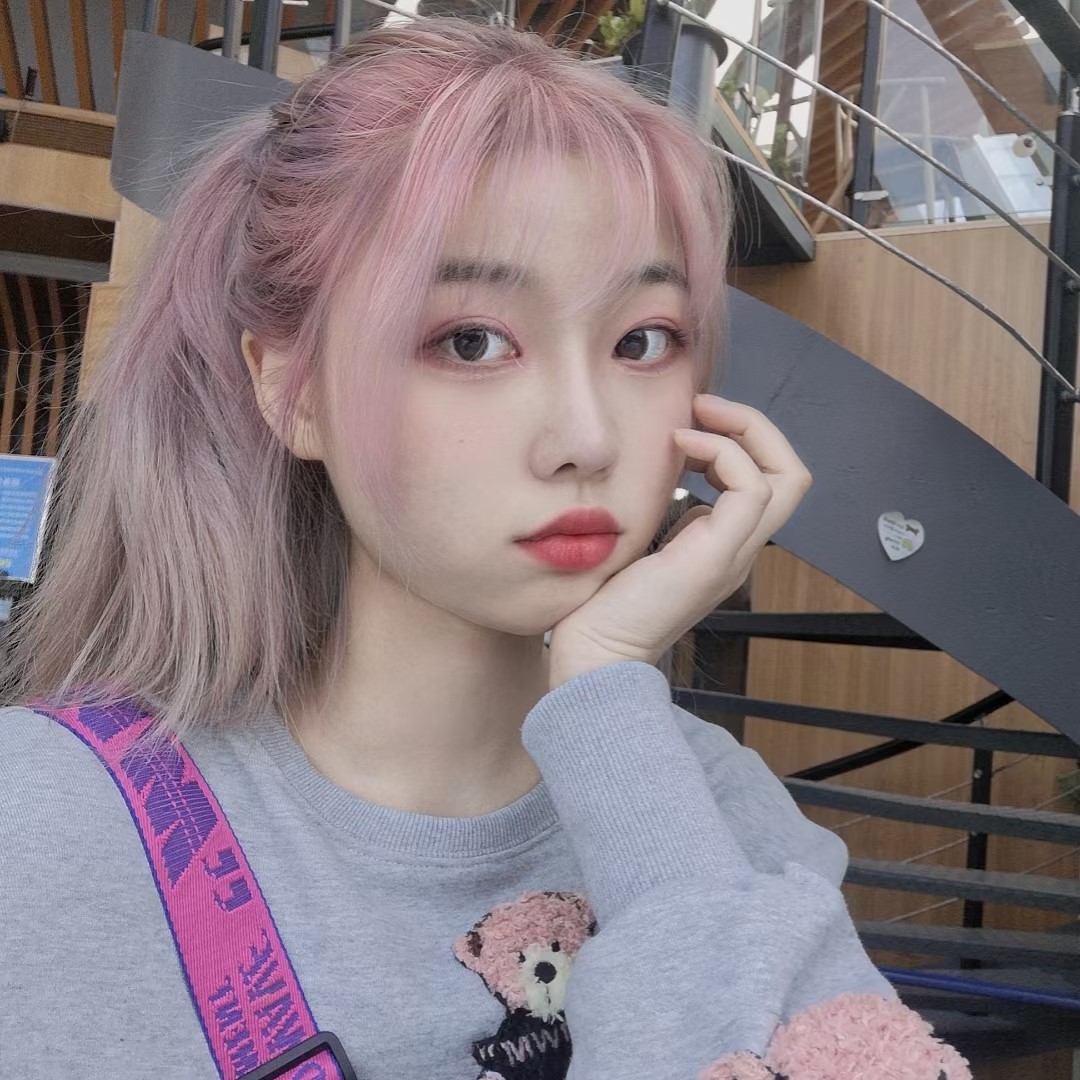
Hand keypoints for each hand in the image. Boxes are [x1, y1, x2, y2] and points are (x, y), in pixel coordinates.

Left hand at [546, 394, 811, 689]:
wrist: (596, 652)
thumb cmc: (605, 602)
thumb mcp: (644, 543)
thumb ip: (668, 515)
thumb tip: (676, 477)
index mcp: (725, 544)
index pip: (768, 481)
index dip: (740, 441)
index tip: (690, 425)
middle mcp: (741, 547)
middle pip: (792, 473)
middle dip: (755, 425)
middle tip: (704, 406)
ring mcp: (735, 553)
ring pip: (788, 475)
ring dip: (744, 430)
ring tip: (694, 421)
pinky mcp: (718, 555)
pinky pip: (751, 488)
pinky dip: (722, 453)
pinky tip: (680, 447)